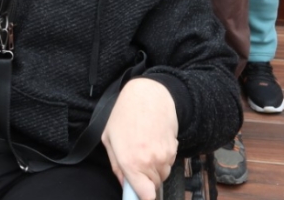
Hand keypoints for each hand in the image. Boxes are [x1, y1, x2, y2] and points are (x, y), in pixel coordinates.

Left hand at [101, 79, 177, 199]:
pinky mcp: (174, 149)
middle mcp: (149, 162)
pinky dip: (163, 157)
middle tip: (136, 159)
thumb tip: (123, 183)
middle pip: (154, 185)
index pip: (145, 195)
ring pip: (162, 173)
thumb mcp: (109, 138)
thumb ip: (116, 165)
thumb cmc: (124, 114)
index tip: (138, 195)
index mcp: (131, 162)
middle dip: (145, 178)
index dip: (142, 198)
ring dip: (154, 167)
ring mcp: (164, 156)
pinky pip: (169, 162)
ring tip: (145, 146)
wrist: (149, 94)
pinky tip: (154, 140)